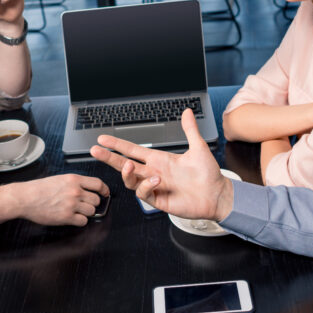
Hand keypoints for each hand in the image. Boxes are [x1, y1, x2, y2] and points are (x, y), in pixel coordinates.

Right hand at [11, 174, 109, 225]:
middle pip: (96, 200)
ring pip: (91, 211)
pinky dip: (80, 221)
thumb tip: (87, 189)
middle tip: (85, 205)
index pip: (98, 184)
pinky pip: (83, 221)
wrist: (25, 198)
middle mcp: (75, 191)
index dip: (104, 190)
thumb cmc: (38, 189)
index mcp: (73, 179)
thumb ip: (74, 183)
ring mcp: (71, 204)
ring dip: (86, 213)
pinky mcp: (66, 217)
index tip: (105, 193)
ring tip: (76, 211)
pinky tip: (72, 218)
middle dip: (92, 203)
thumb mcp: (59, 179)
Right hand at [90, 109, 231, 220]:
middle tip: (95, 150)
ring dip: (126, 173)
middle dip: (109, 158)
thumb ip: (190, 130)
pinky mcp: (159, 201)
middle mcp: (153, 173)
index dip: (117, 145)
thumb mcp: (198, 148)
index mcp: (159, 160)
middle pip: (124, 165)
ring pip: (130, 181)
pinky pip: (144, 194)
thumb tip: (187, 111)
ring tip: (129, 165)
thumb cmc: (208, 174)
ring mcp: (155, 188)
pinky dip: (145, 187)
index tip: (103, 138)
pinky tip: (156, 180)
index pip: (133, 150)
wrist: (217, 195)